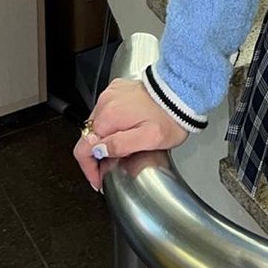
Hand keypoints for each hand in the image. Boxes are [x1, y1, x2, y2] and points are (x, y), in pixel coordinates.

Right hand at [73, 76, 190, 191]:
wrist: (183, 91)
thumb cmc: (170, 117)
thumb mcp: (149, 139)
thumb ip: (120, 145)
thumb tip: (99, 151)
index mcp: (109, 116)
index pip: (83, 148)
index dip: (89, 168)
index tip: (99, 178)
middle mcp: (106, 102)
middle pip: (89, 136)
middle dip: (99, 154)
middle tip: (114, 165)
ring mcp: (111, 94)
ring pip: (98, 124)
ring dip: (106, 138)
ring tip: (124, 148)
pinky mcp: (118, 89)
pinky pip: (107, 110)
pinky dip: (112, 123)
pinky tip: (127, 129)